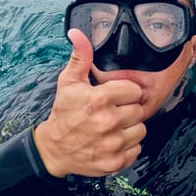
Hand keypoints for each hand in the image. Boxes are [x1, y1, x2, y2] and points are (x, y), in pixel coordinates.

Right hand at [34, 29, 145, 177]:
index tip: (116, 95)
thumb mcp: (68, 82)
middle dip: (128, 110)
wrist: (54, 149)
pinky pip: (137, 150)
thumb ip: (80, 57)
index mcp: (99, 99)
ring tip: (114, 126)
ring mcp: (112, 144)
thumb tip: (77, 33)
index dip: (125, 92)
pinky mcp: (115, 162)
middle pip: (139, 110)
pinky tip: (113, 141)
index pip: (134, 90)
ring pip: (141, 130)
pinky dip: (128, 146)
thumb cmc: (64, 112)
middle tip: (113, 111)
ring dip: (130, 128)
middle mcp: (107, 122)